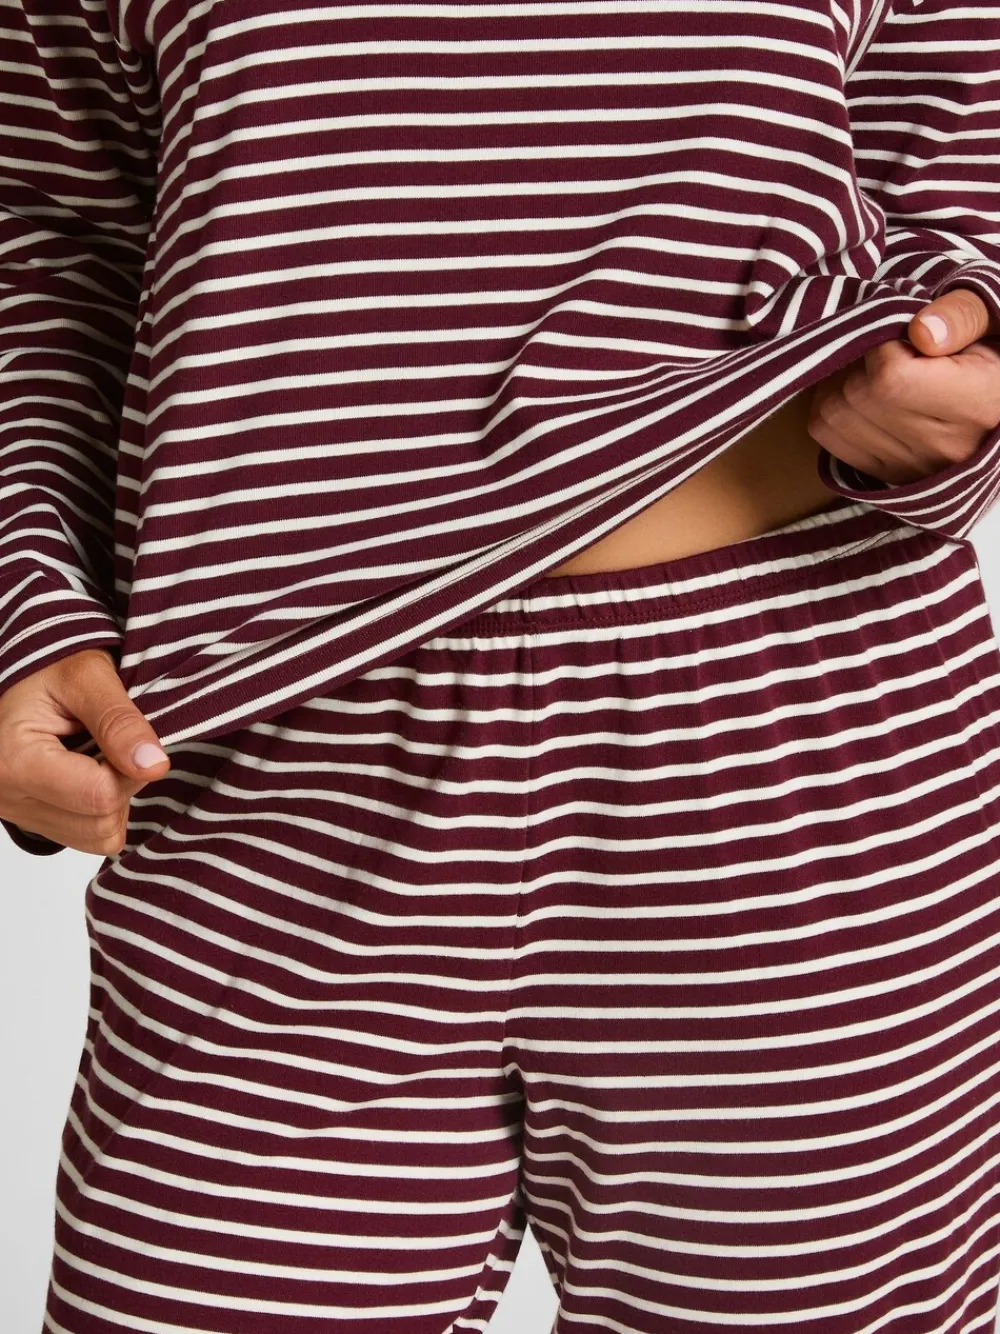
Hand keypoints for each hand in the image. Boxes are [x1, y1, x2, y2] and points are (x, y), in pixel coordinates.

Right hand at [0, 648, 169, 856]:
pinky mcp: (31, 821)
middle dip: (124, 784)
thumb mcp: (87, 677)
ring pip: (98, 837)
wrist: (24, 677)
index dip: (132, 768)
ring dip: (115, 800)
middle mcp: (7, 797)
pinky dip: (102, 810)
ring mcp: (17, 814)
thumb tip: (154, 765)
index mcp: (15, 761)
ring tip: (100, 756)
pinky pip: (88, 837)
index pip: (101, 796)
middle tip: (112, 743)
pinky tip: (92, 772)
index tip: (129, 737)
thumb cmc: (50, 668)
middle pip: (101, 823)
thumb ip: (119, 721)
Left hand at [808, 288, 999, 485]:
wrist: (994, 403)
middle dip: (857, 360)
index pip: (892, 377)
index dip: (883, 344)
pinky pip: (827, 435)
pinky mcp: (886, 475)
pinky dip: (829, 404)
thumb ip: (962, 315)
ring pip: (832, 414)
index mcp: (976, 404)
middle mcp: (944, 448)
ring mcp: (912, 469)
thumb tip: (921, 331)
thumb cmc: (993, 355)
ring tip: (870, 368)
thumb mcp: (995, 319)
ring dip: (837, 381)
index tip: (902, 335)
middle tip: (883, 347)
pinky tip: (858, 391)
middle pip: (856, 395)